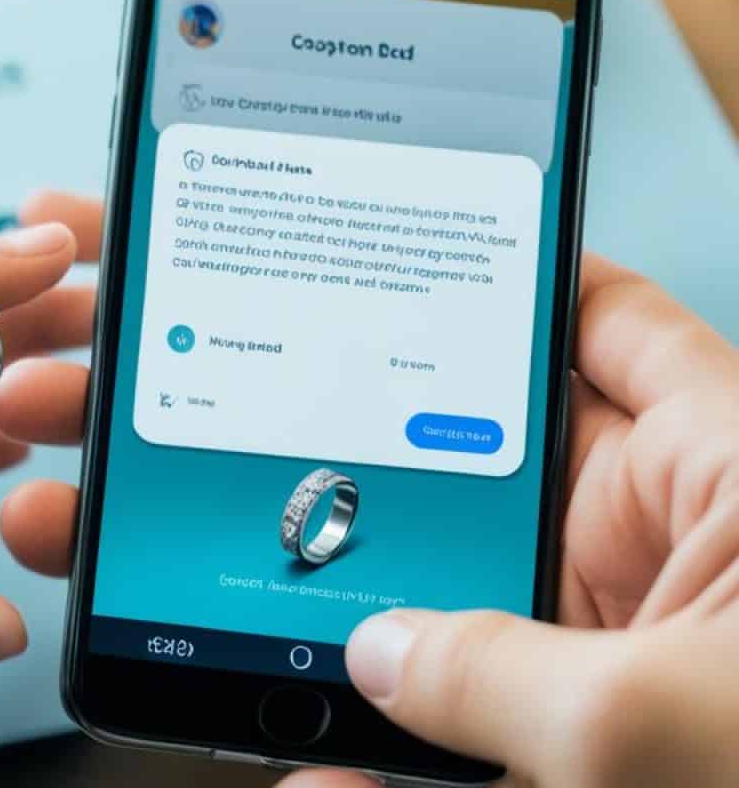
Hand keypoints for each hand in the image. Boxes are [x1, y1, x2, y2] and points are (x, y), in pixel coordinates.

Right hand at [282, 255, 738, 787]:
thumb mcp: (673, 720)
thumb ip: (509, 676)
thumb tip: (384, 654)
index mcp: (720, 461)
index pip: (601, 321)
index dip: (518, 279)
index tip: (421, 264)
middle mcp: (666, 529)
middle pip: (506, 457)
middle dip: (411, 461)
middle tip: (308, 453)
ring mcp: (626, 625)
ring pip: (483, 583)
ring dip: (401, 604)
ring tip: (306, 608)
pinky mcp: (601, 714)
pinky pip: (487, 695)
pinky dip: (421, 721)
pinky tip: (348, 757)